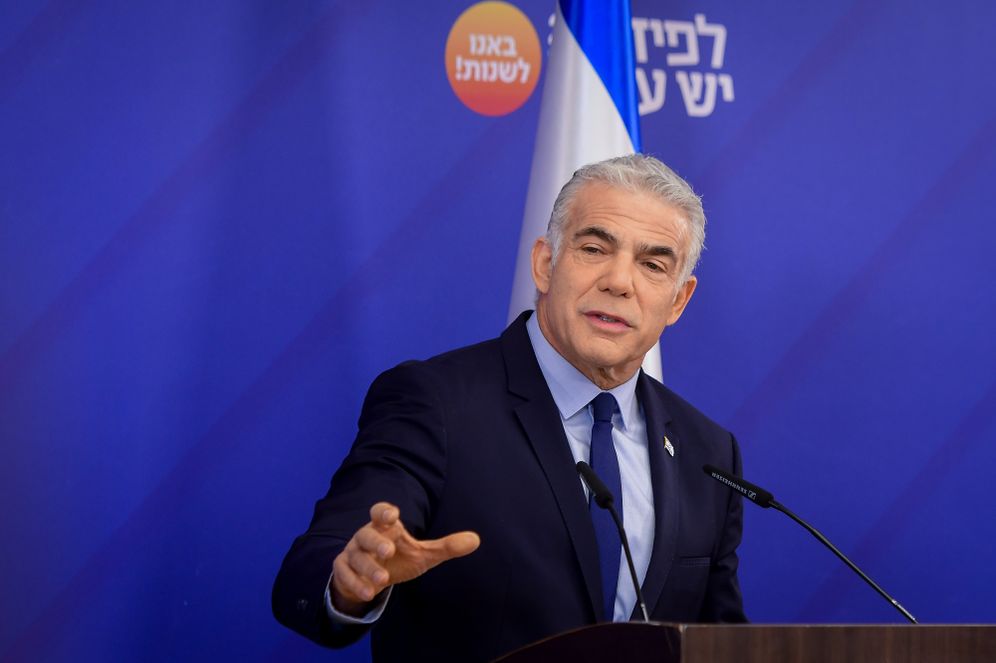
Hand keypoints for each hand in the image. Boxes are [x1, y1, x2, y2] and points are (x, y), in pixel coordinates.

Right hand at [330, 502, 479, 615]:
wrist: (369, 578)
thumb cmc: (398, 559)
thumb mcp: (423, 554)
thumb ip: (446, 547)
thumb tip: (476, 540)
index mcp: (384, 527)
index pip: (380, 512)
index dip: (384, 512)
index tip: (393, 515)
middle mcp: (366, 537)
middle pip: (366, 535)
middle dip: (376, 542)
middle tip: (389, 550)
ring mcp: (352, 553)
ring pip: (355, 557)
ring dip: (368, 568)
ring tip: (382, 580)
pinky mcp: (344, 570)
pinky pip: (344, 574)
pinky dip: (355, 583)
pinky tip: (369, 593)